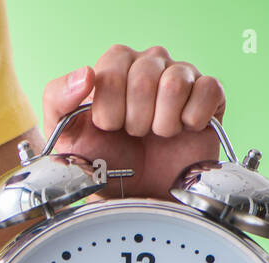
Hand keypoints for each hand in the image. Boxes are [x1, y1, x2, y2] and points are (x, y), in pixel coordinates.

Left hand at [42, 45, 225, 199]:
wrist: (138, 193)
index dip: (109, 109)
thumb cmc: (104, 162)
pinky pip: (208, 90)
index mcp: (114, 66)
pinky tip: (183, 130)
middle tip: (134, 135)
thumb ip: (58, 100)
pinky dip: (192, 120)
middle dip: (135, 119)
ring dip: (162, 123)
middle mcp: (149, 63)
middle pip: (144, 76)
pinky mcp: (210, 93)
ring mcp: (181, 75)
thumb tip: (84, 73)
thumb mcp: (66, 137)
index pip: (111, 70)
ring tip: (157, 135)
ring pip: (175, 84)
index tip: (109, 129)